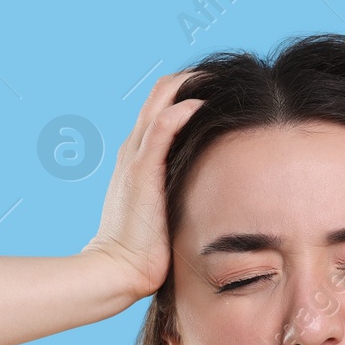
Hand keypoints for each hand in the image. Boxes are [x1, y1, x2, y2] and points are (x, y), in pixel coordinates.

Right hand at [81, 71, 204, 299]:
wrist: (118, 269)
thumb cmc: (143, 248)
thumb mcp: (164, 210)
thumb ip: (177, 191)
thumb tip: (208, 188)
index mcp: (137, 156)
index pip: (161, 106)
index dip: (188, 89)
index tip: (220, 89)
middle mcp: (133, 149)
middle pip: (160, 93)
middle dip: (194, 77)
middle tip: (226, 75)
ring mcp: (135, 157)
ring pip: (160, 101)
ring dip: (191, 83)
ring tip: (222, 79)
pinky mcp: (141, 171)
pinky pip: (160, 127)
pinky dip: (182, 110)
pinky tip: (203, 105)